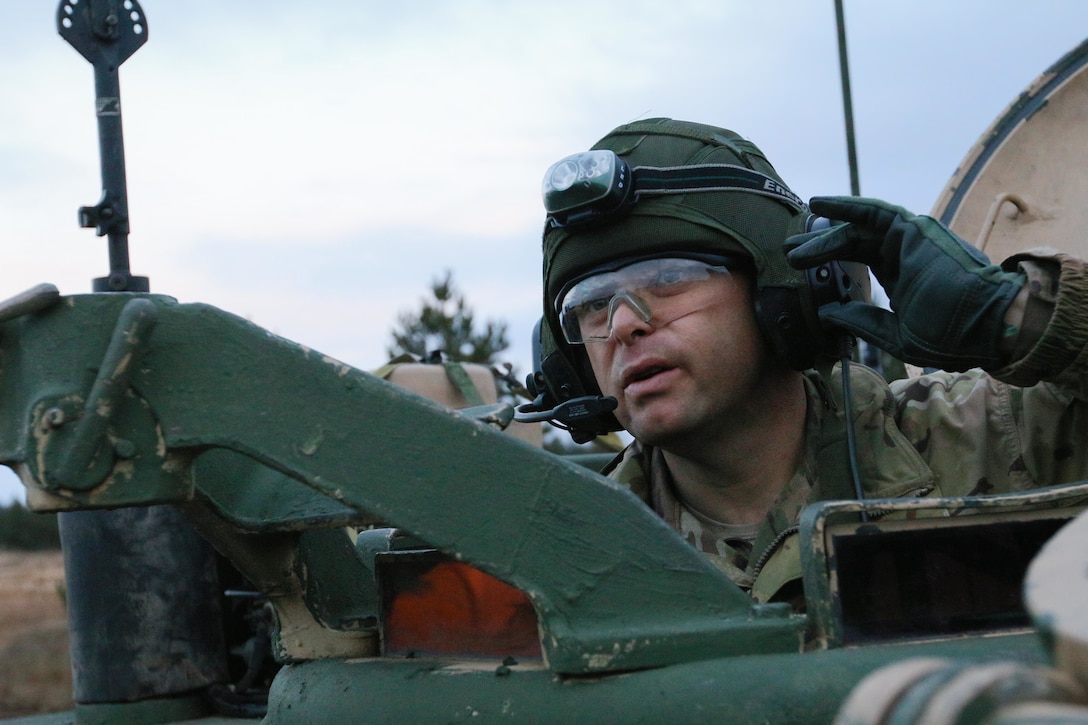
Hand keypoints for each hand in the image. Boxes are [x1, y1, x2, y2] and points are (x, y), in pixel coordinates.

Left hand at [785, 196, 1024, 370]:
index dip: (831, 264)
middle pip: (854, 244)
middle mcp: (904, 255)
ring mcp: (910, 240)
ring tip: (796, 234)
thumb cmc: (949, 334)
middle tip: (790, 252)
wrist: (986, 323)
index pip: (860, 264)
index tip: (803, 270)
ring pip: (860, 227)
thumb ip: (862, 321)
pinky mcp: (914, 229)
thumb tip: (828, 314)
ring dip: (826, 228)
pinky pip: (874, 212)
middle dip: (821, 246)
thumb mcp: (895, 334)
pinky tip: (821, 203)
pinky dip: (847, 205)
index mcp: (902, 278)